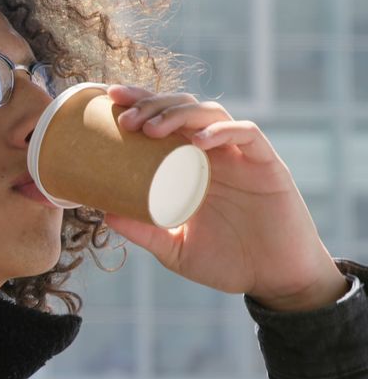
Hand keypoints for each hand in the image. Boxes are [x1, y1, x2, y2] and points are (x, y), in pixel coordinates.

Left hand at [100, 85, 348, 311]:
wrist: (273, 279)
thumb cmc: (226, 263)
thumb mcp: (174, 249)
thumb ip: (144, 232)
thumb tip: (104, 214)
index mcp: (191, 166)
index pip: (165, 122)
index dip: (140, 103)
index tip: (110, 99)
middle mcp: (215, 154)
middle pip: (183, 109)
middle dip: (152, 105)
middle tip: (125, 120)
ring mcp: (241, 157)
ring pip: (211, 113)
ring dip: (180, 114)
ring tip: (152, 129)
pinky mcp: (267, 165)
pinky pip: (248, 134)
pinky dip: (223, 131)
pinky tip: (199, 141)